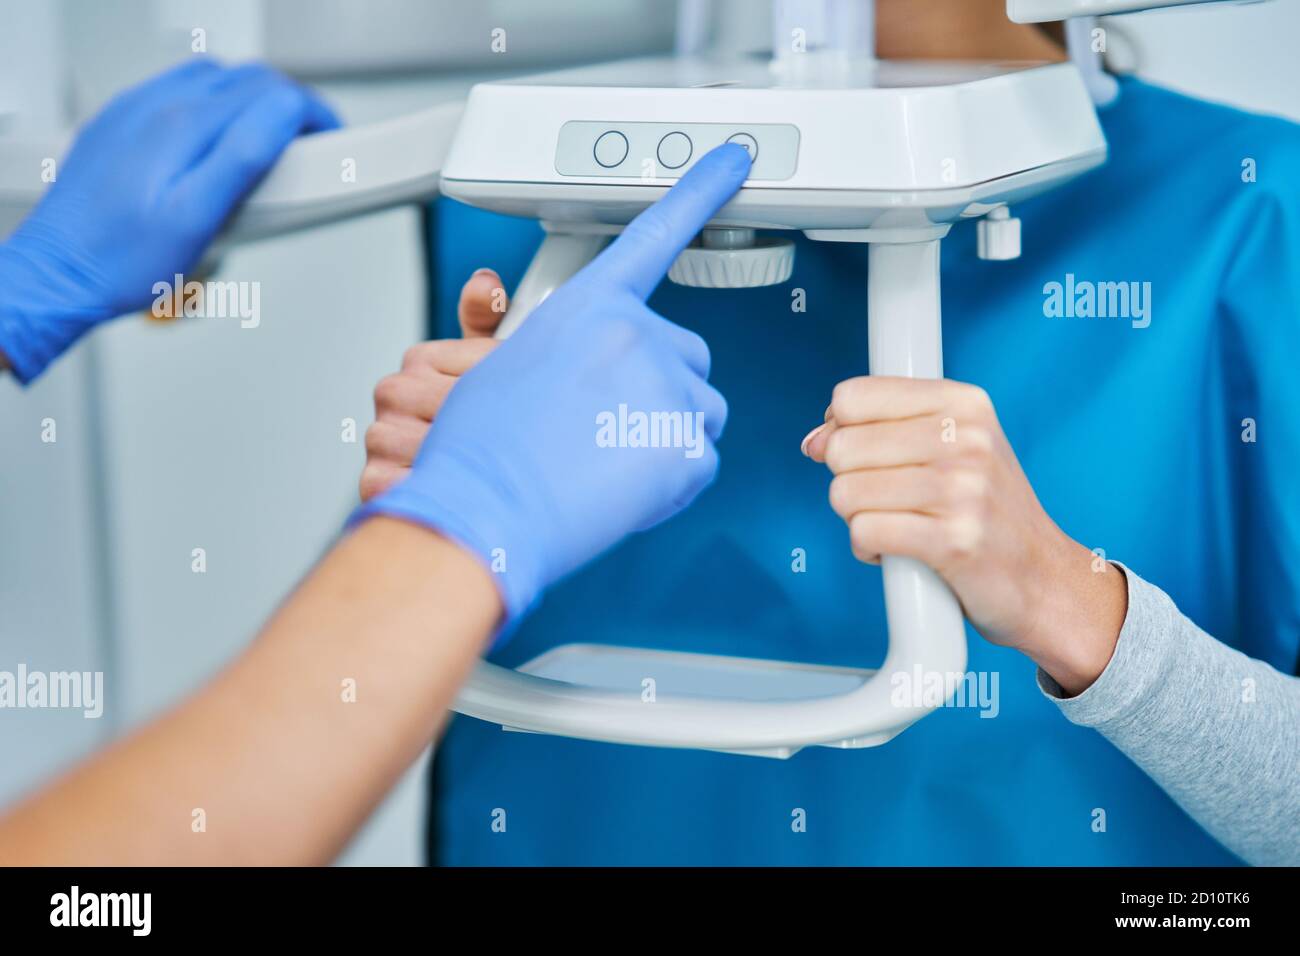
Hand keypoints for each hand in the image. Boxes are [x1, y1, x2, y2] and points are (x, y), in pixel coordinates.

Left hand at [0, 59, 338, 382]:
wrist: (60, 273)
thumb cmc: (124, 261)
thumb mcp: (198, 219)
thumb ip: (243, 159)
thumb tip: (282, 119)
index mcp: (182, 126)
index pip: (270, 93)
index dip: (312, 113)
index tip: (331, 139)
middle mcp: (155, 106)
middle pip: (247, 79)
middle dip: (291, 107)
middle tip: (313, 146)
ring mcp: (135, 111)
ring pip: (216, 80)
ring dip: (254, 104)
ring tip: (272, 144)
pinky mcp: (121, 123)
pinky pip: (180, 93)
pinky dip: (216, 108)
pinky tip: (220, 143)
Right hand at [352, 143, 751, 628]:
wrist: (481, 509)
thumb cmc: (481, 447)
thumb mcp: (510, 365)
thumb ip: (573, 348)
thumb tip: (595, 373)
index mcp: (590, 305)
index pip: (656, 235)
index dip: (698, 193)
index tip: (732, 161)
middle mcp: (636, 335)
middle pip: (685, 353)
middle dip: (659, 386)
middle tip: (608, 425)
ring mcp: (668, 391)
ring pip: (700, 410)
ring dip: (666, 434)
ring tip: (608, 463)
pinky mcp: (686, 450)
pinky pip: (699, 462)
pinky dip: (669, 483)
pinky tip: (620, 491)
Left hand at [804, 377, 1125, 693]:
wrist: (1045, 581)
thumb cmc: (988, 514)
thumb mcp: (953, 448)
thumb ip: (882, 431)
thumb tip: (814, 441)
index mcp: (964, 403)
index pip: (852, 398)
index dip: (840, 432)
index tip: (862, 458)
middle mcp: (966, 438)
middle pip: (841, 448)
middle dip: (849, 483)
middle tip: (887, 501)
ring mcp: (962, 489)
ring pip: (845, 493)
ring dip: (858, 520)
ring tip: (898, 526)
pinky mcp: (953, 540)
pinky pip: (864, 532)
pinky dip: (867, 549)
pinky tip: (896, 553)